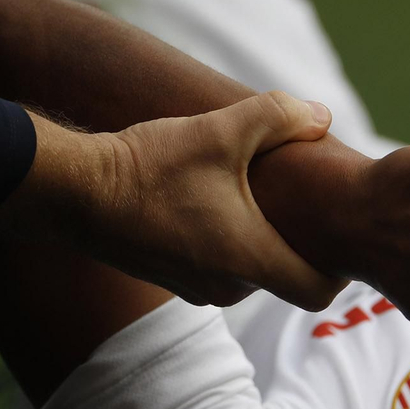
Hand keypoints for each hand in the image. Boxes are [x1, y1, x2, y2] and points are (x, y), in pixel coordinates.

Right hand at [0, 91, 347, 308]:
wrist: (71, 189)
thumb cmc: (150, 164)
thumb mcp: (221, 131)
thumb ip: (280, 117)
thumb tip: (323, 116)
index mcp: (250, 263)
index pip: (319, 292)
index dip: (338, 268)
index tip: (337, 233)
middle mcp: (227, 289)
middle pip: (286, 277)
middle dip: (297, 243)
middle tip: (305, 203)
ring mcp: (196, 289)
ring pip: (250, 270)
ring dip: (257, 239)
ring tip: (257, 195)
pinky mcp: (170, 280)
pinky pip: (217, 267)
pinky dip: (225, 242)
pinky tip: (216, 201)